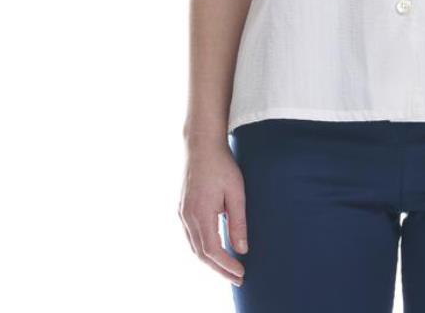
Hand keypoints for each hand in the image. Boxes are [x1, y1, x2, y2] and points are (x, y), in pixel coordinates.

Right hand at [178, 142, 248, 286]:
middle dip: (219, 269)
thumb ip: (238, 222)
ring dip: (210, 262)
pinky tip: (214, 251)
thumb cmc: (222, 165)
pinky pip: (191, 237)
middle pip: (201, 254)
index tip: (241, 274)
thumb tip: (242, 249)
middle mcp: (187, 217)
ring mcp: (182, 213)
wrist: (201, 145)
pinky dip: (203, 249)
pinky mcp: (182, 209)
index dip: (226, 266)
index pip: (212, 251)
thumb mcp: (236, 192)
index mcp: (200, 213)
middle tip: (238, 278)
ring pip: (194, 247)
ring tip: (228, 269)